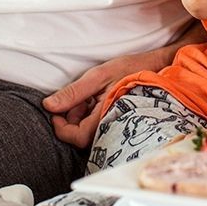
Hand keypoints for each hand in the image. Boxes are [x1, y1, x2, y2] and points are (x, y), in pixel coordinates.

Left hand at [43, 49, 164, 147]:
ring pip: (88, 131)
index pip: (77, 137)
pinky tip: (96, 99)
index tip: (54, 112)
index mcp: (106, 117)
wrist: (158, 67)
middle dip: (71, 119)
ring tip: (88, 95)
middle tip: (76, 98)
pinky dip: (90, 113)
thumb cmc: (131, 69)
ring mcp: (115, 125)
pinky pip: (97, 125)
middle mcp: (112, 127)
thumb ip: (73, 92)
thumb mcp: (98, 76)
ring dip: (80, 115)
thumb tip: (48, 106)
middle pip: (81, 136)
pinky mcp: (117, 121)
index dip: (61, 128)